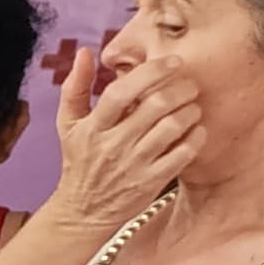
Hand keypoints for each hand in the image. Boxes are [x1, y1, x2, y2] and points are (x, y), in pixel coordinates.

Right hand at [41, 41, 199, 237]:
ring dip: (191, 111)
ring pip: (174, 126)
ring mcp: (134, 164)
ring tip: (192, 107)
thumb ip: (74, 87)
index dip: (151, 72)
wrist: (82, 212)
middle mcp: (113, 145)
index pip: (121, 91)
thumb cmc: (79, 162)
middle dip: (181, 88)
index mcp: (92, 127)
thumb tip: (84, 52)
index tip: (173, 61)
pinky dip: (196, 137)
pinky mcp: (151, 182)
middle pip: (156, 105)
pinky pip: (184, 153)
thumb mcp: (68, 125)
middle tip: (189, 85)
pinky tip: (195, 131)